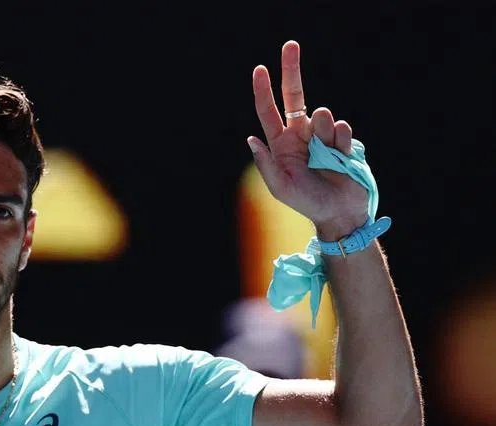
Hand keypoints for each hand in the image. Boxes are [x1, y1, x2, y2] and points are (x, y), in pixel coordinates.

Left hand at [249, 40, 369, 239]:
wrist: (340, 212)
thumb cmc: (306, 202)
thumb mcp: (281, 187)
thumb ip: (266, 164)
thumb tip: (251, 139)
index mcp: (281, 145)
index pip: (268, 112)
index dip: (263, 91)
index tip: (259, 69)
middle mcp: (300, 135)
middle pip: (295, 95)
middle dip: (291, 70)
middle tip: (290, 45)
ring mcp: (322, 135)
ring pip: (322, 114)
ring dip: (322, 130)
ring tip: (324, 154)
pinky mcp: (342, 139)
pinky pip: (340, 127)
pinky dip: (339, 140)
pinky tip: (339, 157)